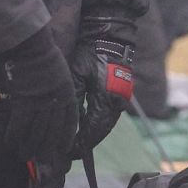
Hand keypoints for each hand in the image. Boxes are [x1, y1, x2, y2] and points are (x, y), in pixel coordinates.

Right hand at [0, 27, 79, 163]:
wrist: (31, 45)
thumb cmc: (43, 54)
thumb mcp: (59, 72)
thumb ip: (58, 89)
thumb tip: (52, 104)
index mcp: (68, 93)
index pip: (70, 121)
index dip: (67, 137)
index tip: (64, 149)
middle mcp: (56, 101)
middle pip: (53, 131)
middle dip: (46, 148)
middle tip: (41, 160)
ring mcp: (40, 103)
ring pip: (36, 132)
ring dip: (29, 146)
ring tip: (24, 155)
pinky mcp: (23, 102)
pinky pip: (19, 125)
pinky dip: (14, 136)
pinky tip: (10, 143)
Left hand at [70, 34, 134, 156]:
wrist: (111, 34)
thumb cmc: (91, 51)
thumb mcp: (76, 73)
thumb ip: (72, 98)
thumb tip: (66, 122)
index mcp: (107, 99)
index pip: (93, 131)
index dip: (81, 144)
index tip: (68, 152)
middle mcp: (117, 102)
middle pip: (101, 131)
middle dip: (87, 142)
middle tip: (70, 151)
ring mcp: (121, 98)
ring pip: (106, 124)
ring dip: (93, 133)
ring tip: (77, 141)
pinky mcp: (121, 93)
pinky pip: (109, 114)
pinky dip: (98, 122)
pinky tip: (86, 124)